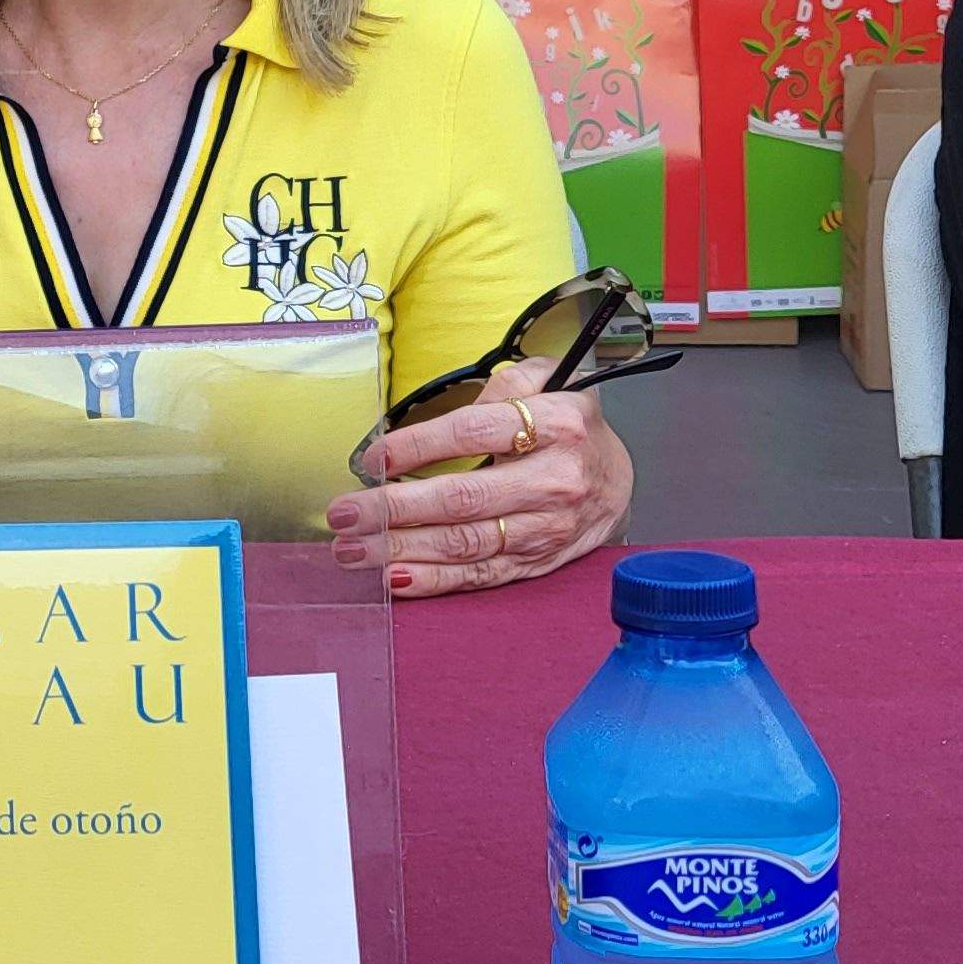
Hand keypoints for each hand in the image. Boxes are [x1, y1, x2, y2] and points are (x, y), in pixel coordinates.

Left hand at [329, 358, 632, 597]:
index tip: (374, 458)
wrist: (617, 478)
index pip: (474, 432)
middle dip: (394, 509)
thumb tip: (436, 419)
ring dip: (401, 548)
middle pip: (463, 498)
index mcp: (558, 424)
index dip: (418, 446)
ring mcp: (547, 529)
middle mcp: (555, 481)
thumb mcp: (546, 382)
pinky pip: (480, 575)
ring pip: (465, 543)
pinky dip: (434, 581)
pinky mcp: (538, 562)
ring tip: (351, 548)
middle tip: (345, 512)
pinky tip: (393, 579)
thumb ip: (499, 386)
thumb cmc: (568, 426)